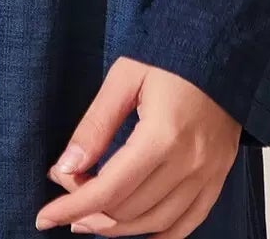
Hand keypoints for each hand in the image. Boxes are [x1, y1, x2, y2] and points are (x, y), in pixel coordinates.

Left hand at [34, 56, 240, 236]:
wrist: (224, 48)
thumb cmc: (172, 55)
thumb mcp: (125, 77)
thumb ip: (95, 125)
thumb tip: (65, 168)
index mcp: (163, 136)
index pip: (109, 189)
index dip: (72, 206)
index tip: (44, 216)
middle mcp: (188, 164)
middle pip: (128, 210)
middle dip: (88, 209)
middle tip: (67, 190)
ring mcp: (207, 176)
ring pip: (154, 224)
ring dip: (116, 228)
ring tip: (88, 217)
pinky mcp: (217, 178)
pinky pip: (185, 225)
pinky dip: (156, 234)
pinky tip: (131, 228)